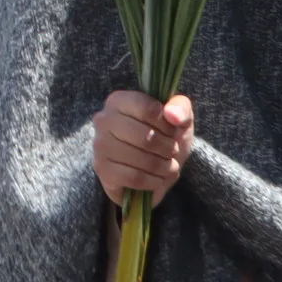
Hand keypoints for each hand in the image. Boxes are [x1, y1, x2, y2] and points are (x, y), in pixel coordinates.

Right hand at [92, 89, 193, 205]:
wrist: (152, 166)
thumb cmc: (163, 136)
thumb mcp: (178, 117)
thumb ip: (180, 107)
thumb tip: (172, 114)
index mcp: (119, 100)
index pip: (147, 109)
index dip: (167, 124)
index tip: (172, 131)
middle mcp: (103, 120)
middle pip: (145, 137)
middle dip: (168, 148)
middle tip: (172, 151)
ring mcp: (100, 146)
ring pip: (141, 159)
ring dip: (164, 167)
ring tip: (169, 166)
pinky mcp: (102, 170)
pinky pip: (134, 178)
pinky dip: (153, 181)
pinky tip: (158, 178)